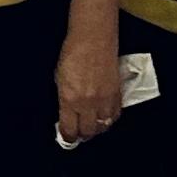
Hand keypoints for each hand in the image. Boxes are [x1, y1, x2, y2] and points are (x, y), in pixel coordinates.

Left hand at [53, 31, 122, 147]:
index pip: (69, 129)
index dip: (68, 137)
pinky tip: (104, 116)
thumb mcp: (60, 78)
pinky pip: (115, 115)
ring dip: (96, 128)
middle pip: (87, 131)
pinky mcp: (117, 94)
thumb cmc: (74, 53)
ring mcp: (104, 100)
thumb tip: (66, 113)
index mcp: (69, 99)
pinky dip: (109, 119)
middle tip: (79, 132)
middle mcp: (87, 103)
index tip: (67, 137)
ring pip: (102, 126)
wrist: (94, 38)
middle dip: (82, 135)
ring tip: (91, 125)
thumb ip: (64, 98)